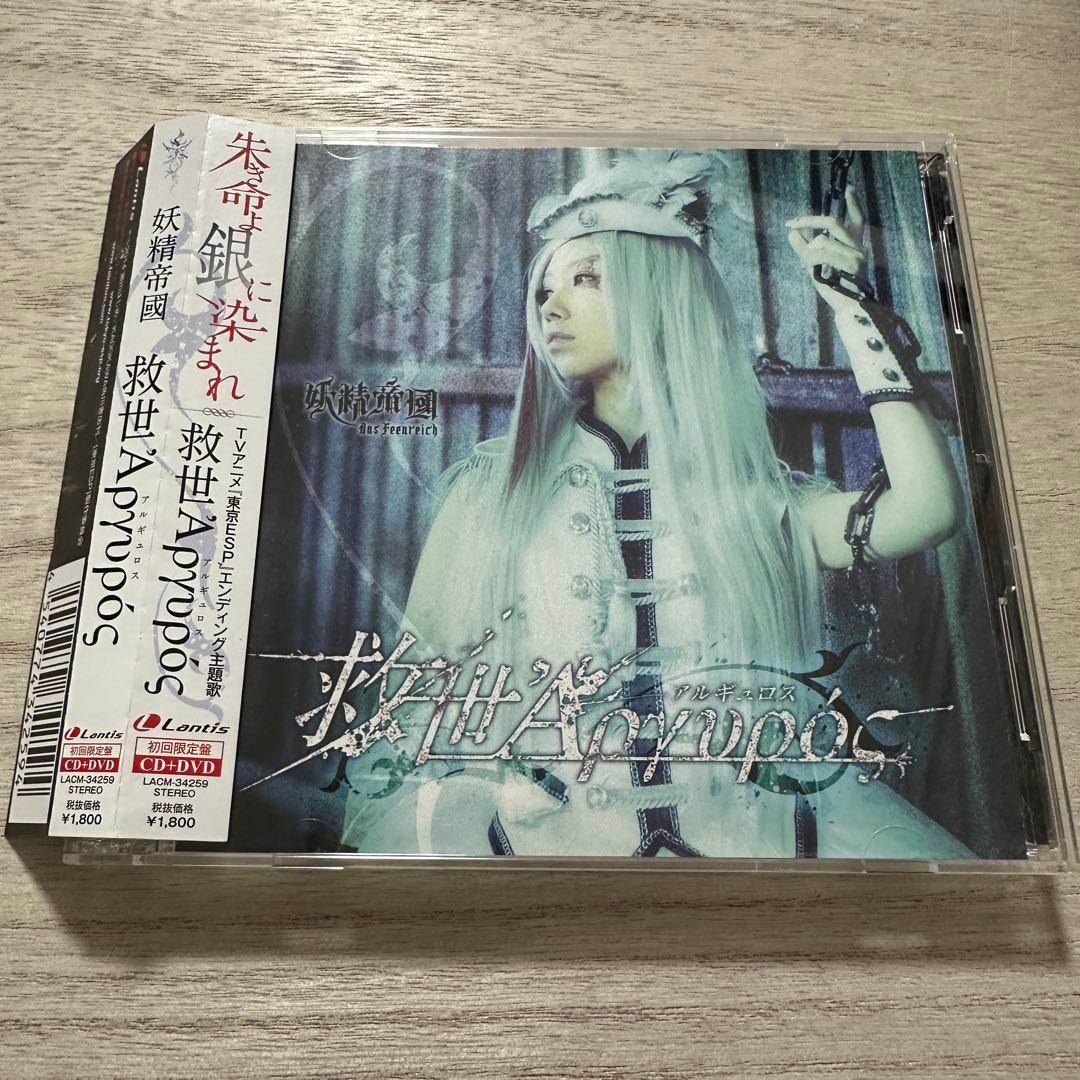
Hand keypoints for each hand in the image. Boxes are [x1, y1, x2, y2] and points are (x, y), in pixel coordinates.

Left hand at [785, 188, 866, 310]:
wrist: (847, 309)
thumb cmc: (833, 288)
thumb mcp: (815, 266)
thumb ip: (805, 249)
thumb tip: (792, 233)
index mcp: (853, 245)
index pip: (857, 219)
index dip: (853, 203)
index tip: (848, 187)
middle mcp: (858, 246)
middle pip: (831, 222)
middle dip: (808, 221)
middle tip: (791, 224)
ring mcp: (856, 254)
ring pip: (821, 240)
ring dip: (807, 253)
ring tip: (810, 269)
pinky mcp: (852, 263)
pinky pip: (821, 253)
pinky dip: (811, 260)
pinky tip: (814, 272)